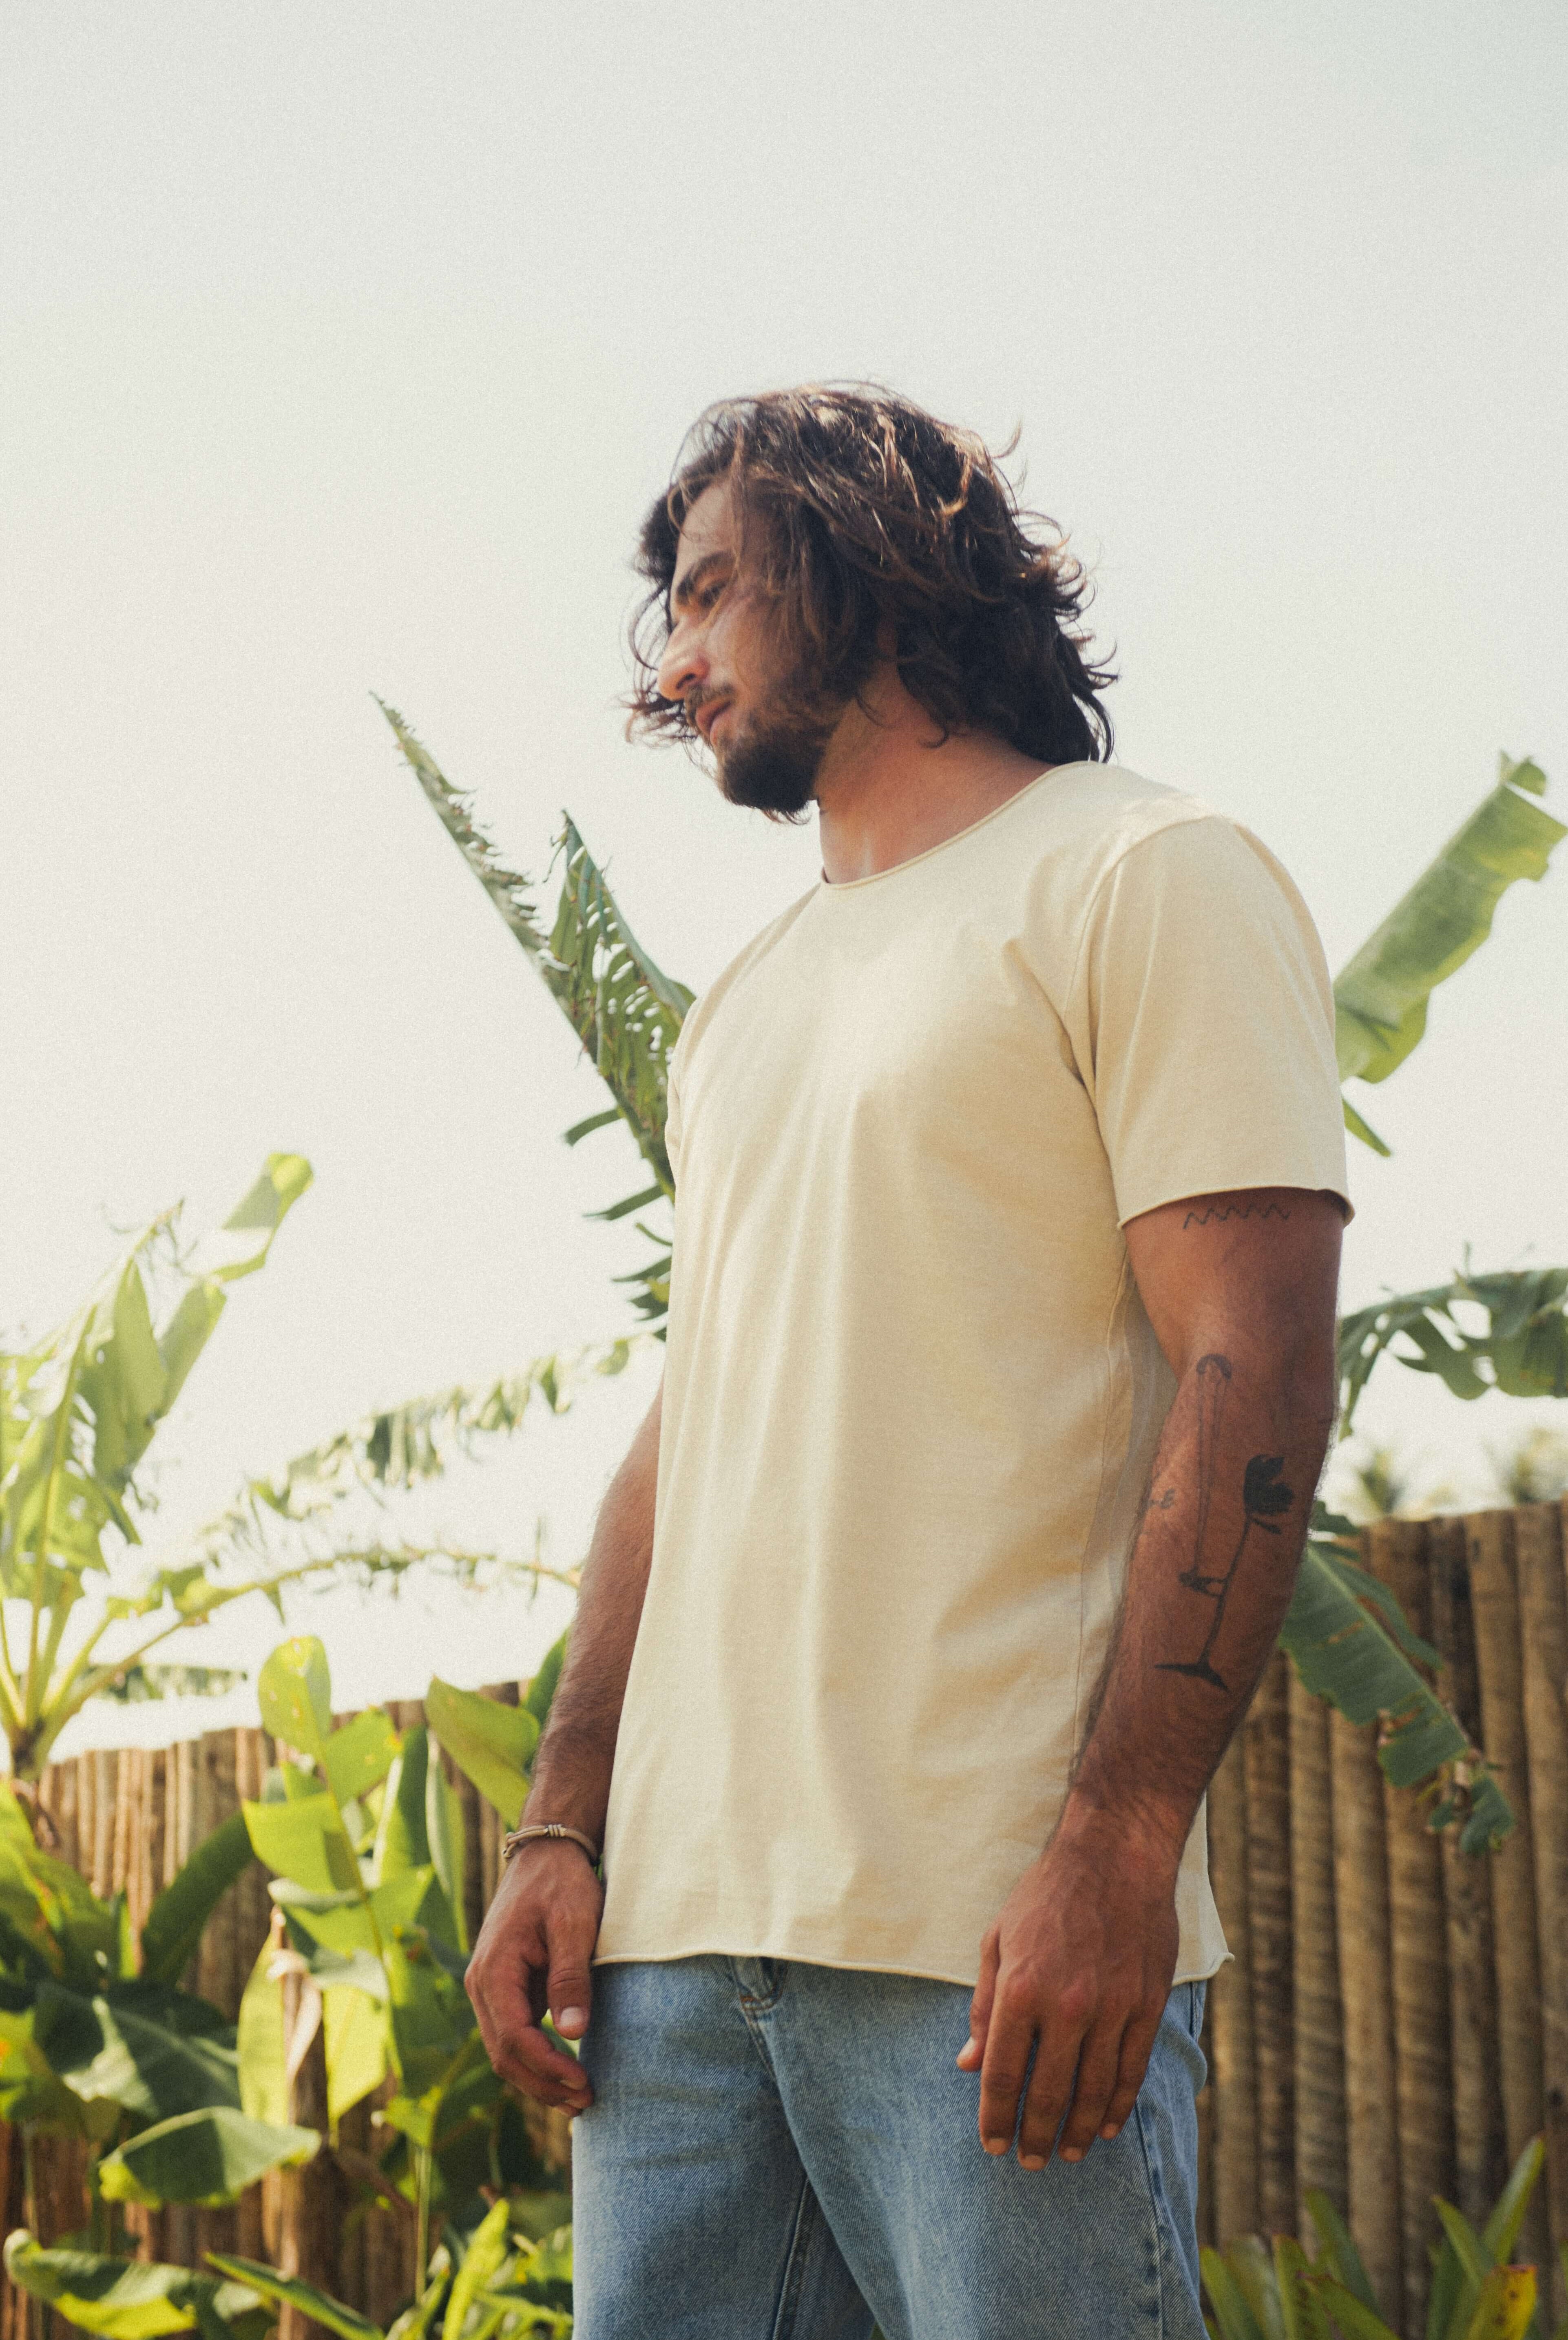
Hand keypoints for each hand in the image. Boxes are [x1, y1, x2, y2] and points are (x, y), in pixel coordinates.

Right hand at [465, 1839, 603, 2110]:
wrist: (547, 1853)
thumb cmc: (561, 1884)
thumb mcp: (574, 1924)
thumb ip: (570, 1977)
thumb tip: (572, 2033)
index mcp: (493, 1970)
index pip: (513, 2037)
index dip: (546, 2067)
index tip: (582, 2083)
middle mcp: (482, 1985)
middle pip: (504, 2054)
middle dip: (542, 2083)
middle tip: (585, 2101)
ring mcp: (490, 1988)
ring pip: (506, 2050)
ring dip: (539, 2078)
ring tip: (579, 2098)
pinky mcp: (505, 1988)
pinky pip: (515, 2033)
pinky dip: (537, 2058)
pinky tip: (567, 2072)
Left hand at [957, 1810, 1179, 2166]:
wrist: (1115, 1855)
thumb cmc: (1046, 1896)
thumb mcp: (997, 1941)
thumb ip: (985, 2008)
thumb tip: (968, 2064)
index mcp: (1021, 1989)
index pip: (1002, 2073)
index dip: (995, 2117)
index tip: (992, 2145)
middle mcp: (1066, 2005)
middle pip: (1047, 2093)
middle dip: (1034, 2135)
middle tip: (1029, 2161)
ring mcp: (1112, 2007)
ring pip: (1095, 2091)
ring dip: (1078, 2130)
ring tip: (1066, 2153)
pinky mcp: (1147, 2004)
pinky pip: (1133, 2070)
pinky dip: (1119, 2105)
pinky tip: (1107, 2126)